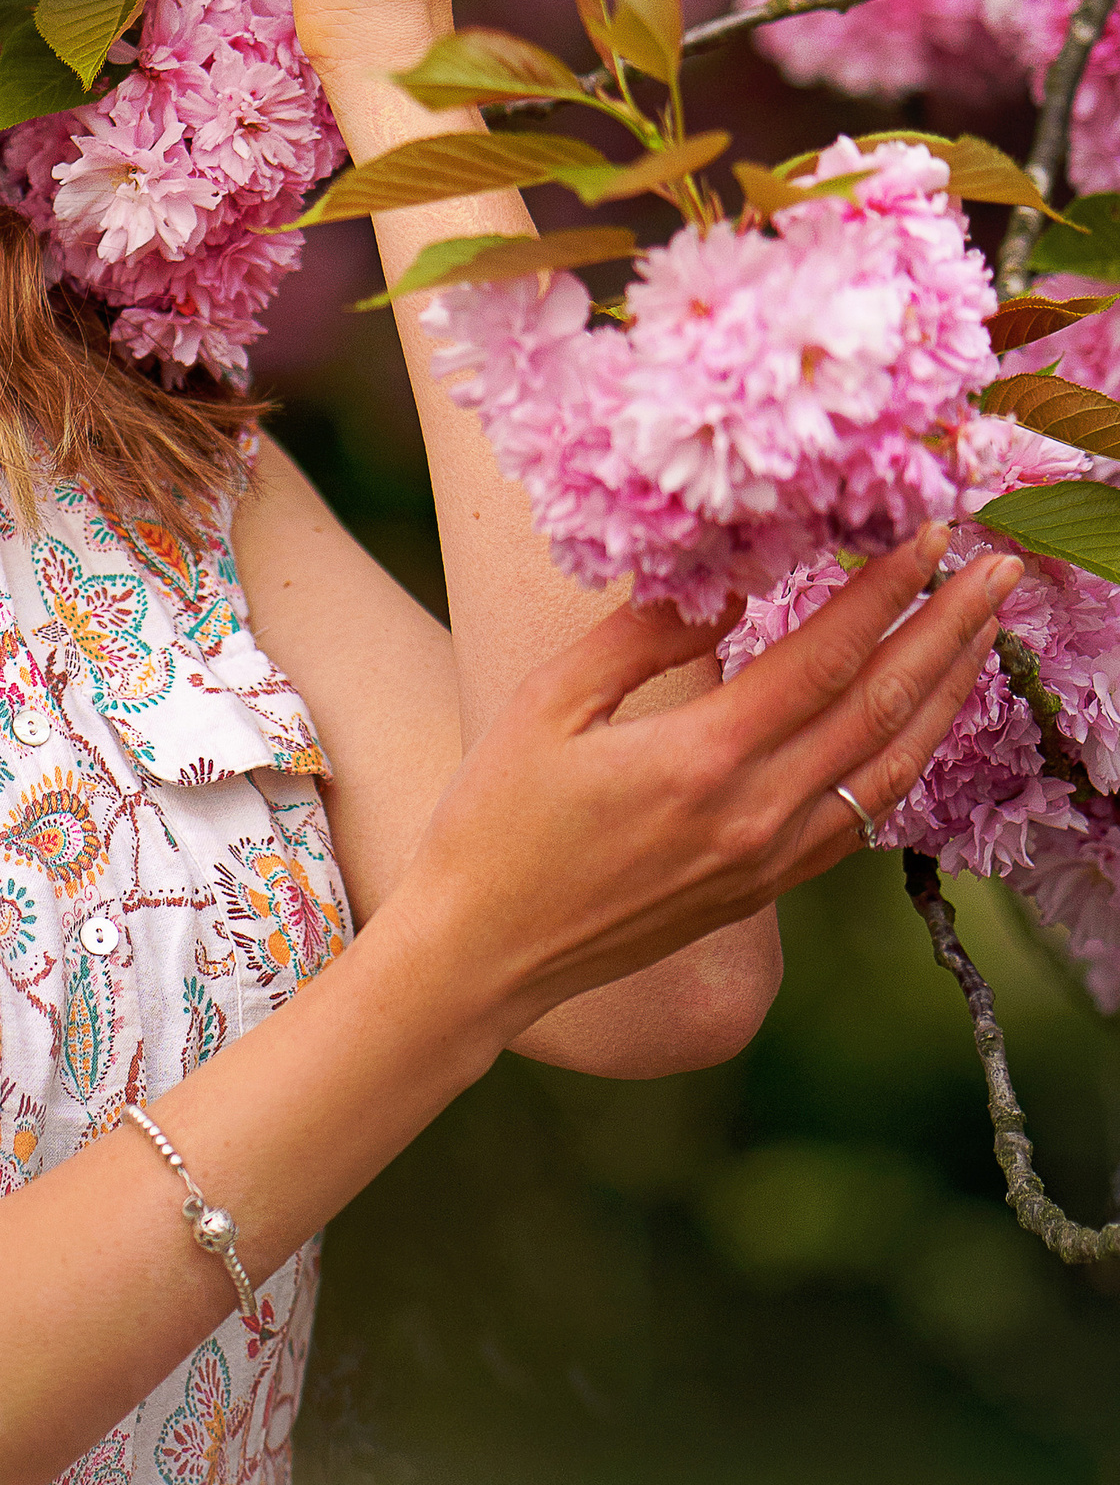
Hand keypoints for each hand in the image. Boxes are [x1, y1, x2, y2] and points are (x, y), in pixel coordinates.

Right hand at [395, 530, 1015, 1039]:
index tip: (928, 534)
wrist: (485, 949)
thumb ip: (640, 639)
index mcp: (700, 759)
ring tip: (981, 635)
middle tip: (999, 569)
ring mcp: (767, 860)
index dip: (884, 591)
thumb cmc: (495, 818)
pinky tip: (917, 723)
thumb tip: (722, 583)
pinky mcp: (763, 889)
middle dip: (948, 630)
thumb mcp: (546, 705)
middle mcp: (754, 814)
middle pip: (881, 708)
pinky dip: (904, 761)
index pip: (823, 658)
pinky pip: (860, 818)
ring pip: (888, 768)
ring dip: (946, 695)